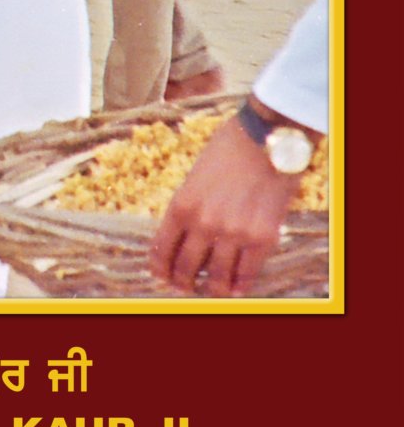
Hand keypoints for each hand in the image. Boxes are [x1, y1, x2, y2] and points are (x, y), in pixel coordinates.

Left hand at [149, 115, 300, 295]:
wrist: (266, 135)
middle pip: (186, 269)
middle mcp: (203, 224)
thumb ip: (190, 205)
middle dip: (183, 282)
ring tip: (213, 290)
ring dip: (213, 288)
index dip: (160, 269)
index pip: (162, 250)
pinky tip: (236, 288)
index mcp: (181, 205)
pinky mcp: (261, 238)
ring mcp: (233, 234)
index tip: (161, 277)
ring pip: (217, 279)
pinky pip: (247, 274)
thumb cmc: (229, 148)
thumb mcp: (196, 176)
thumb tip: (187, 235)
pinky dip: (240, 285)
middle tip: (185, 286)